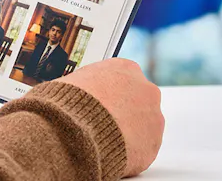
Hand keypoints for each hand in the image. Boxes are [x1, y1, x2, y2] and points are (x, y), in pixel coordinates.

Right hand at [56, 59, 163, 176]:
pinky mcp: (152, 145)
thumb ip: (84, 85)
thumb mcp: (71, 81)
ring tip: (103, 140)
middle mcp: (146, 89)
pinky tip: (109, 153)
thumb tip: (73, 92)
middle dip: (123, 112)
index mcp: (126, 68)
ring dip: (127, 133)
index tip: (99, 103)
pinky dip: (128, 153)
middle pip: (138, 101)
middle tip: (101, 123)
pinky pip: (141, 149)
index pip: (123, 79)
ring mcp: (154, 118)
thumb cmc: (68, 103)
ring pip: (143, 126)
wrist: (74, 132)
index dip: (109, 93)